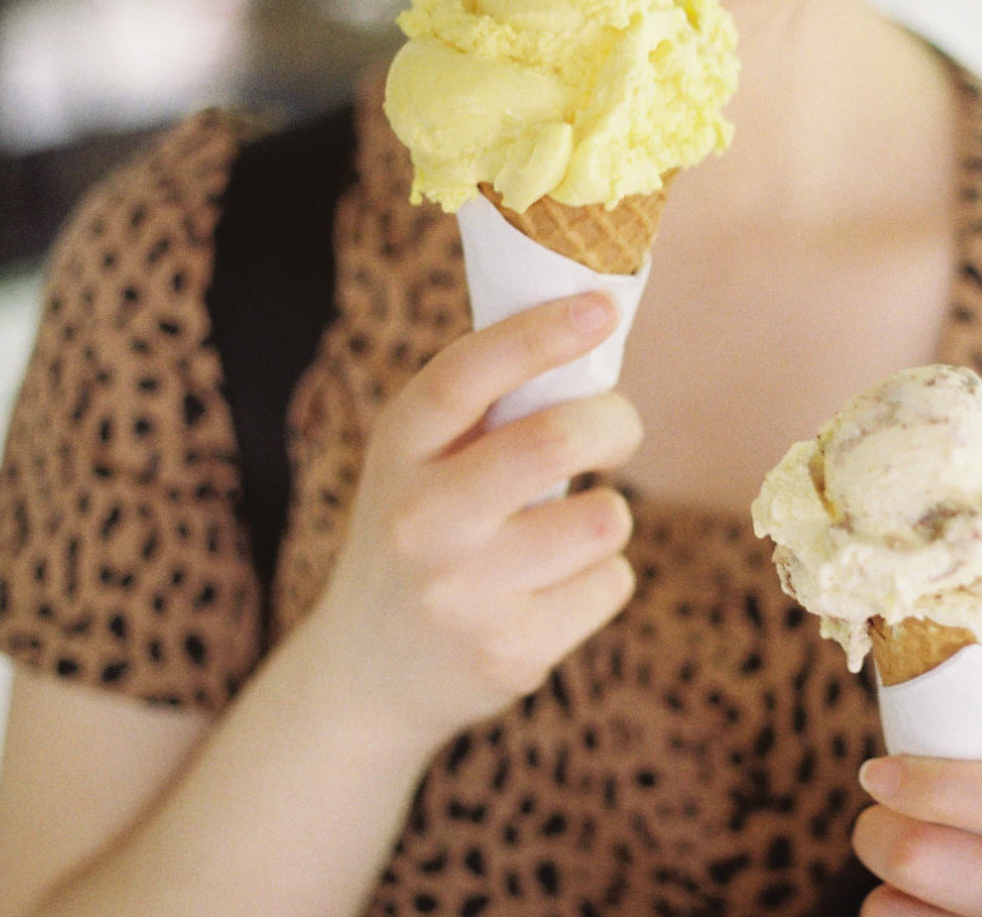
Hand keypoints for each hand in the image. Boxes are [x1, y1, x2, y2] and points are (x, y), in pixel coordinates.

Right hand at [296, 292, 642, 749]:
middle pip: (553, 442)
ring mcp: (462, 593)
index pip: (466, 376)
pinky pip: (612, 583)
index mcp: (397, 449)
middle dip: (614, 423)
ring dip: (607, 514)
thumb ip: (484, 410)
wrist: (366, 676)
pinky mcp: (508, 653)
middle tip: (615, 432)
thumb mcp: (417, 463)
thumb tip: (592, 322)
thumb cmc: (423, 534)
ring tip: (568, 530)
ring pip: (604, 519)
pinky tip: (554, 591)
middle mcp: (421, 520)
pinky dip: (602, 578)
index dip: (539, 334)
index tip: (601, 305)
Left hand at [853, 756, 981, 916]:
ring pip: (891, 908)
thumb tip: (882, 759)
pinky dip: (888, 914)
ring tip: (907, 871)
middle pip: (924, 858)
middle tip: (875, 818)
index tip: (875, 772)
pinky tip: (919, 907)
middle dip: (875, 829)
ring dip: (879, 882)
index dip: (933, 783)